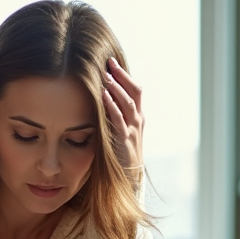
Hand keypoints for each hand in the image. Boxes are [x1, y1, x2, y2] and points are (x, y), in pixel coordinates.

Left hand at [101, 57, 144, 175]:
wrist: (129, 176)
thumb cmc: (121, 152)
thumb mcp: (121, 131)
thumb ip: (116, 116)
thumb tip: (101, 99)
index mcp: (138, 116)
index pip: (134, 90)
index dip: (124, 75)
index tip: (112, 62)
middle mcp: (138, 120)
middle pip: (134, 92)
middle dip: (122, 76)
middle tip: (109, 62)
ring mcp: (133, 130)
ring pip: (128, 103)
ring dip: (117, 88)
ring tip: (106, 75)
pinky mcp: (124, 140)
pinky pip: (119, 119)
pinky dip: (112, 106)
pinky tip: (103, 96)